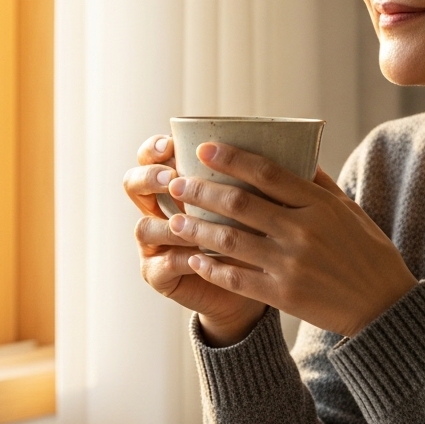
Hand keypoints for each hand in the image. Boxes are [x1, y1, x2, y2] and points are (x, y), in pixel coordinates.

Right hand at [123, 135, 266, 345]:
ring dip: (168, 225)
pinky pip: (164, 263)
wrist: (252, 281)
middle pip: (133, 184)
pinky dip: (182, 258)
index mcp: (176, 181)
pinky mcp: (160, 273)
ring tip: (185, 223)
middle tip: (173, 178)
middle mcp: (158, 208)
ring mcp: (154, 243)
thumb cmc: (255, 230)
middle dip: (150, 178)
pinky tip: (199, 256)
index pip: (153, 155)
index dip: (156, 148)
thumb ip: (256, 173)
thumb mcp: (255, 198)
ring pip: (145, 227)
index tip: (173, 143)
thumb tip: (291, 142)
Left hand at [166, 142, 417, 337]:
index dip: (232, 158)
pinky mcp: (283, 295)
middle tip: (178, 182)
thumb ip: (318, 183)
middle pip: (240, 203)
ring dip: (197, 228)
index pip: (267, 173)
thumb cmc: (367, 252)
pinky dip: (211, 267)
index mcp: (320, 205)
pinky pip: (237, 277)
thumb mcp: (349, 210)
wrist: (383, 306)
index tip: (205, 148)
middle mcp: (302, 231)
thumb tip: (292, 152)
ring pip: (230, 240)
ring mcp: (291, 264)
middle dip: (202, 190)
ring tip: (174, 220)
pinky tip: (194, 258)